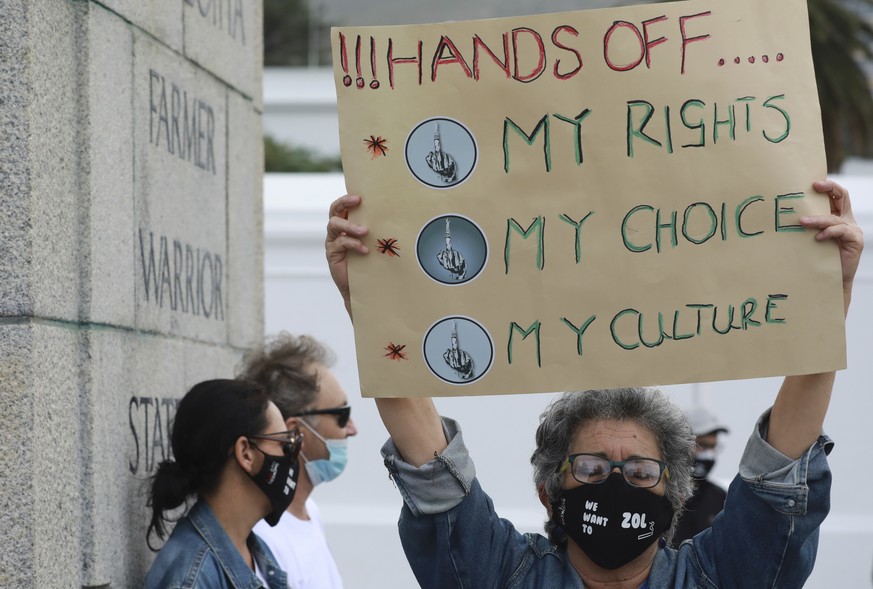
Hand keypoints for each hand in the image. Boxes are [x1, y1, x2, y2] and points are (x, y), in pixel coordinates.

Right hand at [325, 194, 368, 317]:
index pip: (342, 206)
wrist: (364, 286)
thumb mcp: (374, 242)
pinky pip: (340, 244)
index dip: (347, 199)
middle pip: (334, 211)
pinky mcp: (332, 255)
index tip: (359, 196)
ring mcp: (333, 242)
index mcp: (346, 225)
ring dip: (350, 226)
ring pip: (334, 225)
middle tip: (357, 201)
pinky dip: (353, 244)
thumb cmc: (371, 261)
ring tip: (364, 231)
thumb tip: (396, 215)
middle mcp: (337, 231)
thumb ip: (376, 230)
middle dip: (344, 203)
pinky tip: (365, 250)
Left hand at [801, 180, 864, 311]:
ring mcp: (852, 230)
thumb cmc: (817, 257)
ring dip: (818, 219)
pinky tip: (817, 238)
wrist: (831, 279)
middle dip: (830, 188)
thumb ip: (806, 225)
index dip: (828, 186)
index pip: (836, 195)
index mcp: (837, 216)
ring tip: (802, 221)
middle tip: (815, 186)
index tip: (812, 182)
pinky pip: (842, 232)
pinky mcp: (855, 241)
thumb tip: (782, 216)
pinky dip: (828, 233)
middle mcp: (846, 220)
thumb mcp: (810, 237)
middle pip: (842, 197)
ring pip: (835, 218)